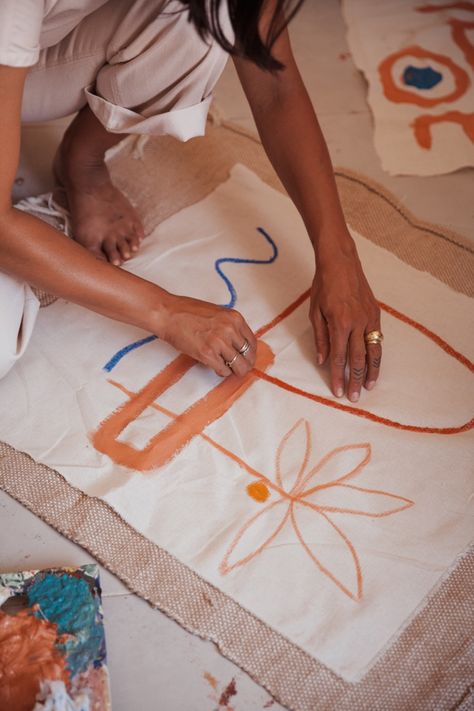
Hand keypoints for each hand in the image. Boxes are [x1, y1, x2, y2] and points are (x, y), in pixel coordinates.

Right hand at [160, 294, 256, 376]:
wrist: (168, 314)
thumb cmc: (188, 312)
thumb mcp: (217, 313)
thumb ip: (229, 326)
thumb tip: (238, 343)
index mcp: (234, 318)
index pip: (252, 342)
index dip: (251, 353)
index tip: (247, 358)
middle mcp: (230, 330)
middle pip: (248, 356)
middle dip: (244, 364)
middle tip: (239, 368)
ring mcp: (219, 342)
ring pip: (239, 366)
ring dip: (234, 370)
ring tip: (227, 369)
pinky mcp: (207, 354)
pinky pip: (223, 370)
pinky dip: (221, 372)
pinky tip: (216, 367)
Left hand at [310, 238, 381, 401]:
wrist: (341, 263)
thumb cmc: (324, 286)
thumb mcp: (315, 312)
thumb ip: (320, 338)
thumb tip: (322, 360)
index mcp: (339, 323)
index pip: (339, 357)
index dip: (338, 376)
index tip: (337, 391)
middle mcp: (357, 323)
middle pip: (358, 359)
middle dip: (355, 380)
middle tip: (353, 397)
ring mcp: (369, 318)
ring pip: (374, 351)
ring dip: (371, 372)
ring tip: (369, 386)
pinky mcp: (376, 314)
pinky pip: (378, 339)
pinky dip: (376, 354)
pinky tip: (373, 365)